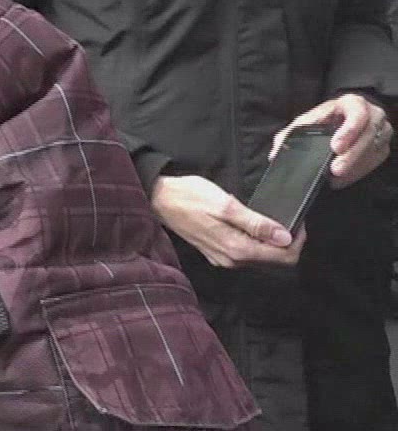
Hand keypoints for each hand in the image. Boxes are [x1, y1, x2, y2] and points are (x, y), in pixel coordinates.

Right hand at [150, 175, 303, 268]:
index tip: (298, 221)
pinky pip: (246, 253)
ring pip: (260, 257)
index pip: (283, 257)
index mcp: (237, 249)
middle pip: (274, 260)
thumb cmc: (189, 196)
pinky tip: (250, 224)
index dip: (297, 241)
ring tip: (268, 218)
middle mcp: (232, 260)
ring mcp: (223, 258)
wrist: (157, 199)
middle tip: (286, 217)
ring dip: (270, 241)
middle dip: (286, 241)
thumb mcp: (225, 204)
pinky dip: (255, 241)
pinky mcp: (216, 252)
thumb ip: (256, 222)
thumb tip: (285, 238)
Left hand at [274, 94, 390, 187]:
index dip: (348, 132)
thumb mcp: (310, 119)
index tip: (335, 147)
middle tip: (335, 170)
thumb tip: (275, 154)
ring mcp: (382, 131)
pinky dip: (359, 171)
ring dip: (355, 166)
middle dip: (351, 156)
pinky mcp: (383, 146)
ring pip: (373, 150)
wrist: (347, 115)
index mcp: (354, 103)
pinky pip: (375, 161)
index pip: (357, 115)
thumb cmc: (327, 117)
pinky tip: (344, 178)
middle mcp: (373, 115)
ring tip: (337, 178)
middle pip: (367, 137)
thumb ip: (292, 133)